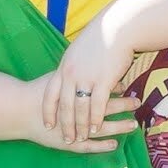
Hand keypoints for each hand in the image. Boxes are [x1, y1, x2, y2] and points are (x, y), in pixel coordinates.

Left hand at [32, 25, 133, 152]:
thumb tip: (67, 75)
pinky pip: (97, 105)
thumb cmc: (101, 38)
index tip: (48, 125)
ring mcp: (87, 78)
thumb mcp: (78, 51)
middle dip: (65, 125)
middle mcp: (72, 75)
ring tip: (81, 137)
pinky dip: (95, 119)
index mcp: (64, 68)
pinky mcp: (104, 81)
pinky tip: (96, 128)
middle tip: (66, 139)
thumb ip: (71, 66)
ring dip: (80, 126)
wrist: (118, 28)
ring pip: (80, 109)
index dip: (49, 112)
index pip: (51, 95)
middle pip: (65, 106)